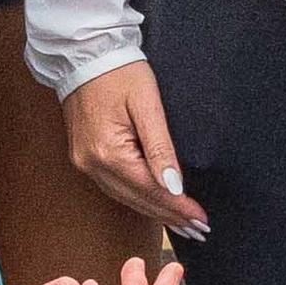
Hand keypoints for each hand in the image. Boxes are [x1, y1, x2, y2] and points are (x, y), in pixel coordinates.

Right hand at [58, 57, 198, 238]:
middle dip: (170, 216)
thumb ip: (161, 148)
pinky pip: (114, 187)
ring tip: (182, 224)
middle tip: (199, 230)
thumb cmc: (118, 71)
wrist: (84, 54)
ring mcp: (85, 162)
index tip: (201, 220)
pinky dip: (137, 198)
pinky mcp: (84, 157)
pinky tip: (153, 204)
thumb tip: (174, 186)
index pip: (151, 190)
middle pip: (138, 199)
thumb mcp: (147, 105)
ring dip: (155, 211)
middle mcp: (92, 164)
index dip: (178, 207)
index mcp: (108, 152)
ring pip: (125, 197)